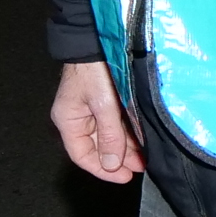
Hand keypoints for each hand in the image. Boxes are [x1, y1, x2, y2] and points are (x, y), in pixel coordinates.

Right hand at [53, 60, 143, 181]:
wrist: (97, 39)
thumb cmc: (93, 69)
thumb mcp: (103, 105)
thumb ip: (109, 135)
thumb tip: (112, 164)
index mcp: (69, 121)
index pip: (82, 156)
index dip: (102, 170)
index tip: (124, 177)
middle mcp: (79, 118)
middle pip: (98, 147)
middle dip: (120, 159)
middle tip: (142, 166)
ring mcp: (92, 110)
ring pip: (110, 136)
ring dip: (127, 147)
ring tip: (146, 156)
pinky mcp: (106, 101)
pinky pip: (116, 123)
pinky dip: (128, 133)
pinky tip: (143, 140)